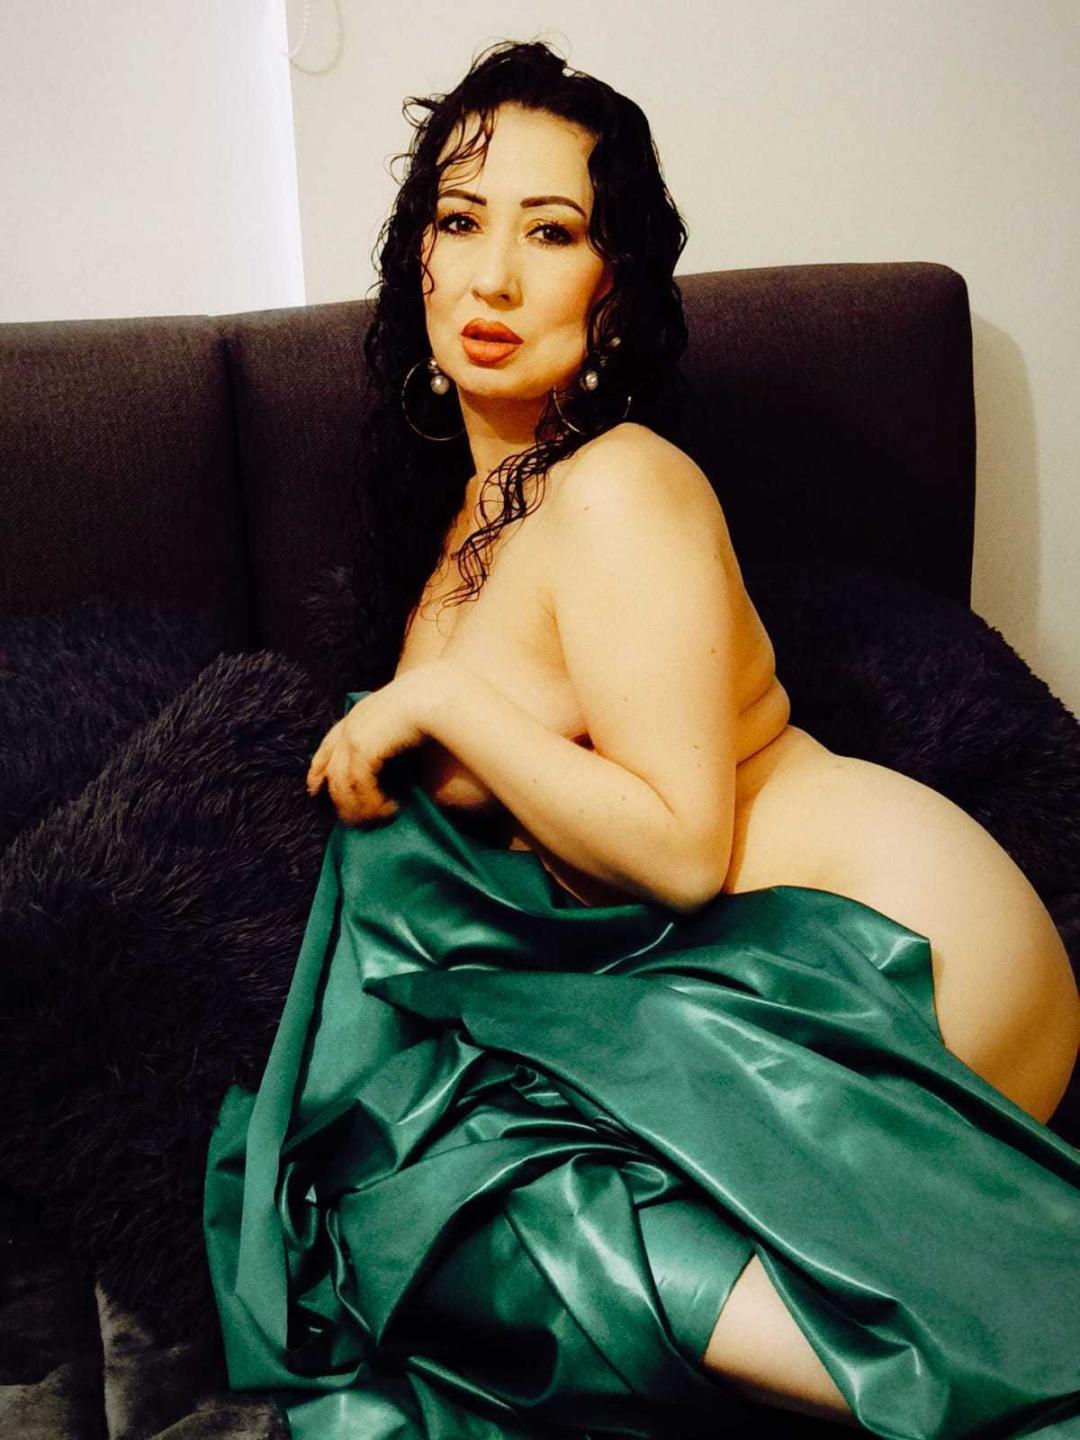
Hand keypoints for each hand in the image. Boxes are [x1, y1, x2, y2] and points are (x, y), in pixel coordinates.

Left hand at [305, 663, 447, 824]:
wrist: (429, 695)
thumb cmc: (427, 704)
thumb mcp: (403, 717)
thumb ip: (392, 733)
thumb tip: (393, 752)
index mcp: (358, 716)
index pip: (328, 745)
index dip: (317, 767)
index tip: (312, 788)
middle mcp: (350, 725)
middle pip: (333, 771)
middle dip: (340, 799)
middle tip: (354, 820)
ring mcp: (352, 737)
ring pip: (343, 785)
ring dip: (360, 807)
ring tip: (378, 819)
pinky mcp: (362, 749)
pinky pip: (360, 786)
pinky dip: (374, 803)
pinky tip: (390, 809)